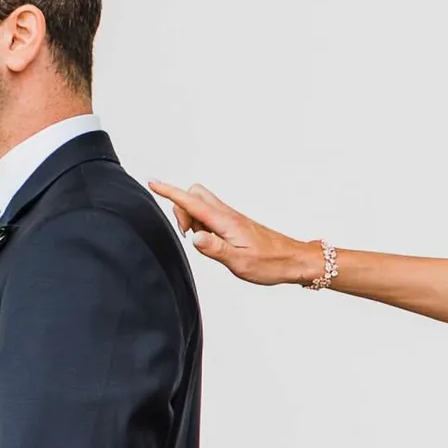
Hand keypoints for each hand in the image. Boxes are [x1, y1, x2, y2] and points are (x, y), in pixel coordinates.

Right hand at [148, 182, 322, 287]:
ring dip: (193, 218)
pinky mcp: (235, 224)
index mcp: (225, 222)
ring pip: (202, 204)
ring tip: (205, 243)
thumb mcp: (240, 262)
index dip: (170, 192)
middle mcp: (227, 215)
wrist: (294, 260)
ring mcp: (231, 218)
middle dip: (181, 207)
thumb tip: (194, 237)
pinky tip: (214, 242)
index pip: (192, 202)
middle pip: (195, 194)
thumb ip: (215, 249)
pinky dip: (203, 224)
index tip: (152, 183)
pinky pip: (211, 215)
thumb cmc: (271, 263)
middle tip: (187, 233)